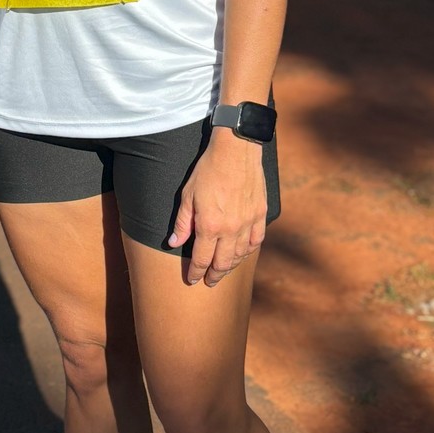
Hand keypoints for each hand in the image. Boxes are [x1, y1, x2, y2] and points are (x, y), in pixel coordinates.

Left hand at [168, 133, 266, 285]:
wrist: (236, 150)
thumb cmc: (208, 170)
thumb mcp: (188, 195)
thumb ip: (182, 223)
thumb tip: (173, 243)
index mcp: (210, 226)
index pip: (201, 259)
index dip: (196, 272)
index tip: (192, 280)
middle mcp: (231, 229)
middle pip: (223, 263)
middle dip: (214, 276)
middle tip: (209, 282)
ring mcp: (248, 223)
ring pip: (240, 255)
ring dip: (231, 266)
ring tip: (223, 270)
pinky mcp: (260, 214)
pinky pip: (256, 241)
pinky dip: (248, 251)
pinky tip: (242, 253)